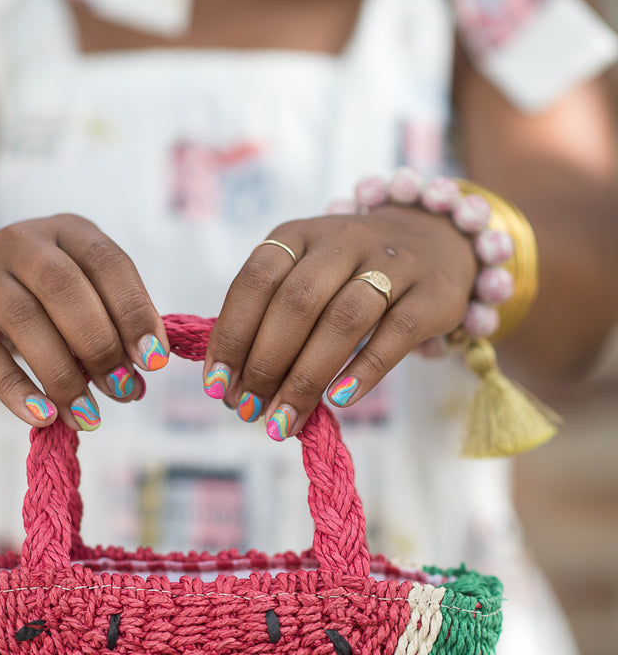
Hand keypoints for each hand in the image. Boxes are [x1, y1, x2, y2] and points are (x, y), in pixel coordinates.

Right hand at [0, 213, 168, 427]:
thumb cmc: (33, 300)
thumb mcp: (74, 296)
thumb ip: (107, 326)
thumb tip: (138, 379)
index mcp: (66, 232)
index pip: (108, 262)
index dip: (135, 312)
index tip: (154, 361)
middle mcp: (20, 244)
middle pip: (65, 288)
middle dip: (102, 344)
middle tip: (123, 390)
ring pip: (25, 322)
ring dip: (65, 376)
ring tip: (89, 416)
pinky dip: (18, 391)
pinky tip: (45, 417)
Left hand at [203, 207, 477, 438]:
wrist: (437, 242)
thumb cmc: (352, 275)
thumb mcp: (306, 275)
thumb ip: (271, 318)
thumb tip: (232, 385)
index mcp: (299, 235)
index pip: (256, 280)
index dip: (232, 335)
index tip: (217, 386)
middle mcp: (344, 240)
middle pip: (297, 302)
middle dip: (266, 364)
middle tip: (250, 410)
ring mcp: (393, 263)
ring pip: (344, 320)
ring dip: (306, 377)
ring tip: (285, 420)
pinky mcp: (433, 293)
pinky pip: (397, 334)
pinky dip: (364, 370)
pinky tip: (339, 400)